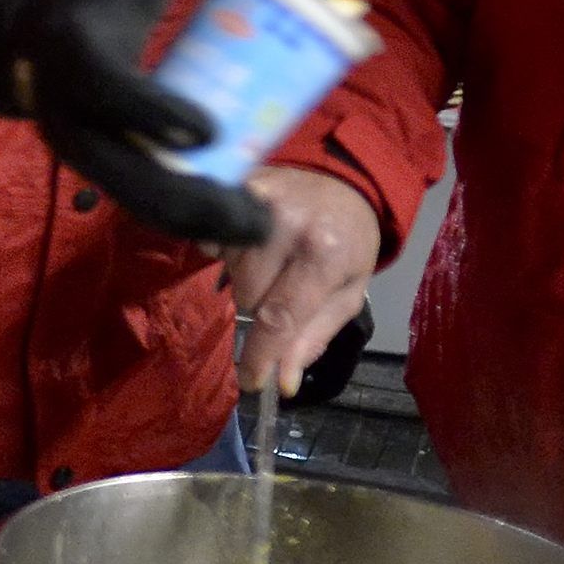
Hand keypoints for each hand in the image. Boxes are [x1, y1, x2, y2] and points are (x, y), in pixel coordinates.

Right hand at [0, 0, 277, 246]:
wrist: (29, 28)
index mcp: (76, 49)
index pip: (109, 89)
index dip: (153, 114)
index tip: (209, 131)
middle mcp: (67, 109)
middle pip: (124, 170)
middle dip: (193, 198)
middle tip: (257, 210)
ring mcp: (73, 146)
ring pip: (131, 198)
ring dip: (193, 221)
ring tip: (256, 224)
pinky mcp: (88, 167)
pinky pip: (134, 201)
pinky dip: (180, 217)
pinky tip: (229, 220)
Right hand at [228, 166, 382, 393]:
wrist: (345, 181)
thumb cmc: (349, 243)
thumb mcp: (348, 294)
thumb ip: (313, 337)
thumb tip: (280, 382)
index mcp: (324, 255)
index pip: (280, 317)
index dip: (260, 355)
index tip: (251, 382)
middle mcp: (288, 223)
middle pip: (247, 296)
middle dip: (260, 308)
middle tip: (278, 294)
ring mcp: (258, 198)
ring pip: (228, 270)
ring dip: (243, 279)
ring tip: (268, 265)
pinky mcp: (237, 185)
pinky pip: (214, 236)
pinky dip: (226, 250)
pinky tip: (249, 245)